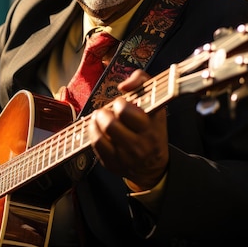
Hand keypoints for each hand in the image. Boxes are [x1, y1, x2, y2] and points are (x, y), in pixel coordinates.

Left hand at [88, 69, 168, 190]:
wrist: (153, 165)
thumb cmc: (152, 127)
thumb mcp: (155, 101)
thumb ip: (141, 81)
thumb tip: (124, 86)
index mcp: (151, 126)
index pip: (126, 112)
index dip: (120, 104)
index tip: (121, 103)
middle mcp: (140, 144)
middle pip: (110, 125)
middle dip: (104, 114)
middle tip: (106, 111)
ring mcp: (125, 156)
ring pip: (100, 136)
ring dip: (96, 122)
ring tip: (100, 118)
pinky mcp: (112, 164)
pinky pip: (95, 145)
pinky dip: (92, 132)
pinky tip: (96, 127)